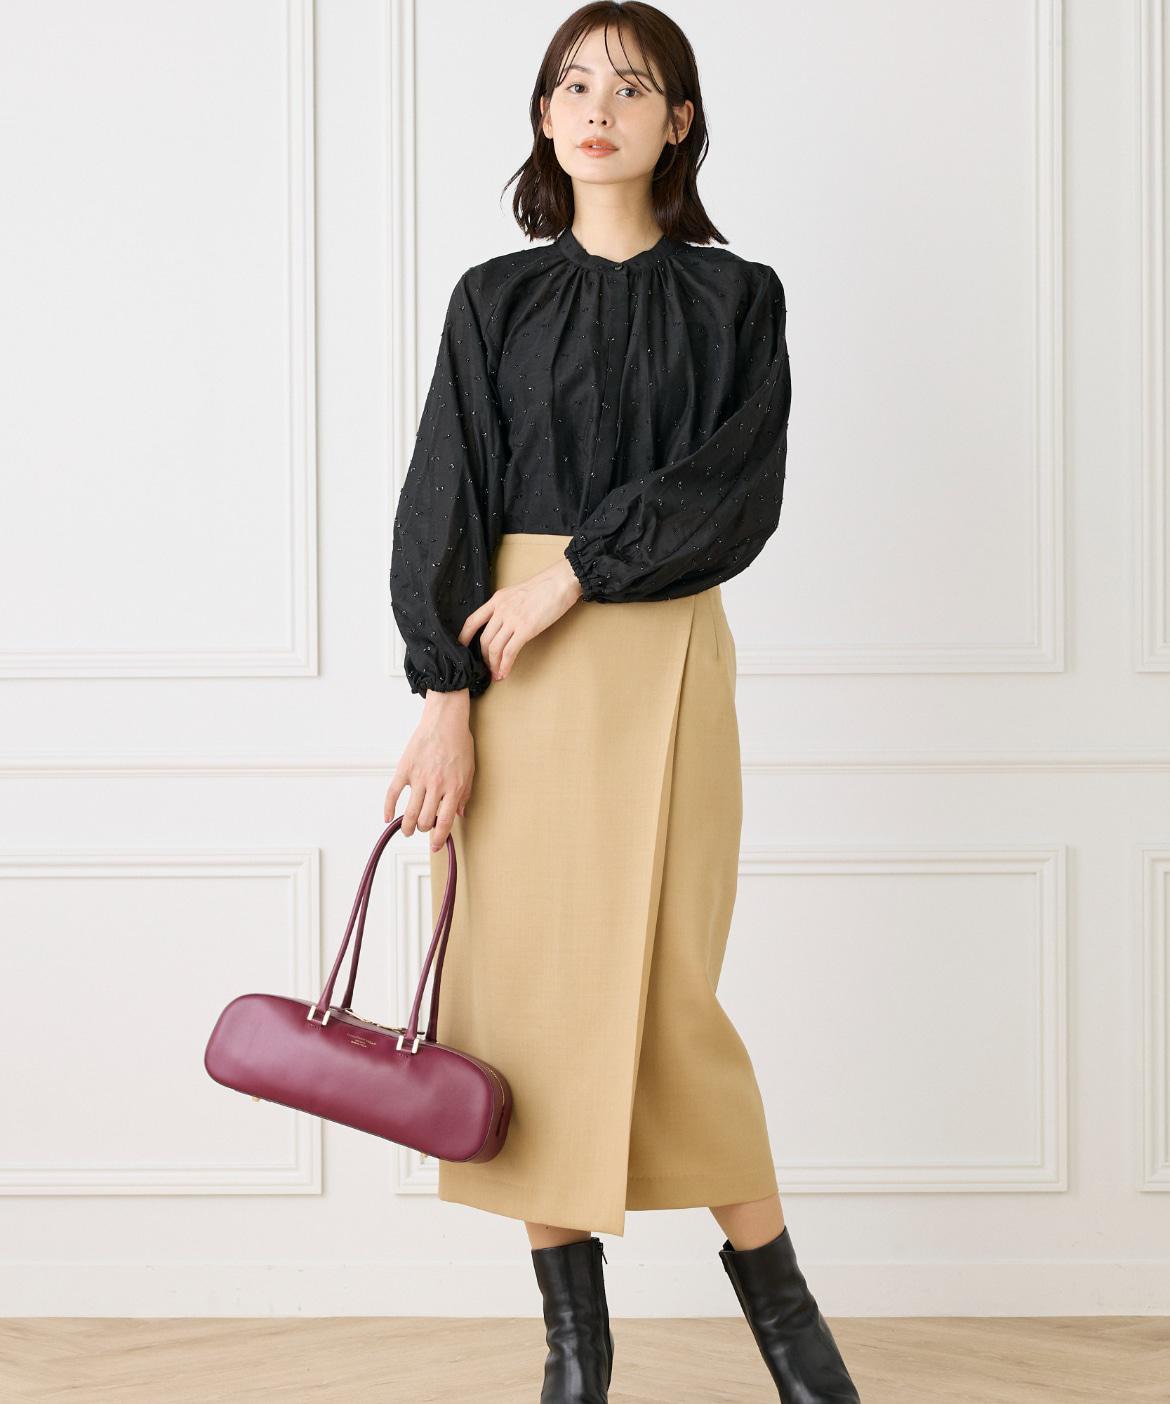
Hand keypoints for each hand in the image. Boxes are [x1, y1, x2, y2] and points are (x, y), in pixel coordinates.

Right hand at [384, 689, 473, 852]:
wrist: (445, 721)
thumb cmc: (459, 744)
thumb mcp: (469, 771)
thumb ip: (464, 795)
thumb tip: (459, 815)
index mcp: (454, 788)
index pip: (444, 822)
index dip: (439, 839)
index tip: (435, 846)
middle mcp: (436, 786)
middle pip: (424, 820)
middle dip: (423, 830)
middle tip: (422, 829)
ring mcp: (419, 778)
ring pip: (409, 812)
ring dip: (406, 826)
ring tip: (407, 830)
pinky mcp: (405, 769)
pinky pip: (393, 793)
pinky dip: (388, 808)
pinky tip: (387, 818)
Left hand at [458, 556, 581, 681]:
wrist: (560, 582)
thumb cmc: (545, 587)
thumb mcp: (517, 593)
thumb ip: (507, 606)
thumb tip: (504, 623)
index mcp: (497, 599)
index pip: (472, 620)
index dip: (464, 637)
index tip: (461, 648)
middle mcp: (501, 609)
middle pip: (483, 639)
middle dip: (484, 658)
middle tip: (488, 667)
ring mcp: (512, 619)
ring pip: (494, 648)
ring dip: (494, 665)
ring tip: (496, 674)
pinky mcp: (525, 629)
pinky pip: (509, 652)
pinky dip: (505, 665)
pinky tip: (505, 672)